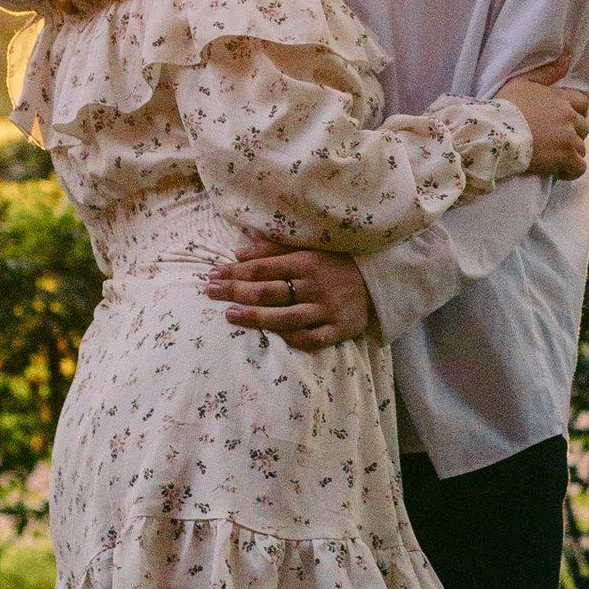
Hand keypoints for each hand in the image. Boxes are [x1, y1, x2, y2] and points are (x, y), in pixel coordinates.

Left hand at [205, 242, 372, 348]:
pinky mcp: (339, 330)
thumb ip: (274, 249)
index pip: (263, 268)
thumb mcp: (309, 248)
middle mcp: (316, 286)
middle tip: (210, 291)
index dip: (235, 270)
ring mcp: (327, 310)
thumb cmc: (335, 263)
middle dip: (236, 291)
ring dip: (254, 317)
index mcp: (307, 261)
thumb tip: (239, 250)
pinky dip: (290, 338)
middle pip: (268, 291)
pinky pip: (310, 339)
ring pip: (285, 317)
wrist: (379, 281)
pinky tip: (270, 336)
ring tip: (229, 315)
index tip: (213, 273)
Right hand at [499, 68, 588, 176]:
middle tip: (554, 141)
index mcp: (560, 98)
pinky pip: (579, 167)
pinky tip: (557, 171)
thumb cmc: (504, 107)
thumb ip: (547, 71)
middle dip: (573, 134)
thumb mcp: (522, 82)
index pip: (582, 102)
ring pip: (580, 148)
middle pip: (584, 127)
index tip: (562, 122)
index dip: (575, 112)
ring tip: (552, 158)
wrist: (494, 133)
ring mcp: (568, 137)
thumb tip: (567, 57)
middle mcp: (568, 116)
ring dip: (569, 153)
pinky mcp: (564, 157)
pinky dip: (570, 171)